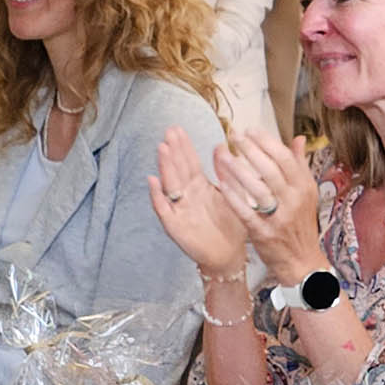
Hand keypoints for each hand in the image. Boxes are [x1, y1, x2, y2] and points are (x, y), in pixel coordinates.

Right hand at [147, 123, 250, 277]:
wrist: (228, 255)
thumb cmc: (230, 225)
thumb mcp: (230, 195)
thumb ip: (225, 173)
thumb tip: (220, 146)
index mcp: (200, 186)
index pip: (189, 162)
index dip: (183, 146)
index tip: (177, 129)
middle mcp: (187, 195)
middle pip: (178, 169)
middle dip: (173, 151)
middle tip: (168, 132)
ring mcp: (179, 209)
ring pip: (170, 185)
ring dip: (165, 168)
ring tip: (162, 149)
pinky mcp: (175, 226)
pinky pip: (164, 210)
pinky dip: (157, 197)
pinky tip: (153, 182)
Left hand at [210, 126, 324, 279]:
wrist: (302, 261)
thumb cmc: (300, 224)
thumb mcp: (306, 194)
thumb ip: (300, 165)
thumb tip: (299, 139)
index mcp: (304, 188)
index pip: (286, 159)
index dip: (267, 142)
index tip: (251, 130)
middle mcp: (294, 201)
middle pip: (271, 170)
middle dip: (250, 150)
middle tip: (234, 137)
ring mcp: (279, 218)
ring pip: (257, 189)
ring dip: (238, 171)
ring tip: (223, 156)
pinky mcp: (264, 233)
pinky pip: (246, 212)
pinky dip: (234, 197)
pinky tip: (222, 183)